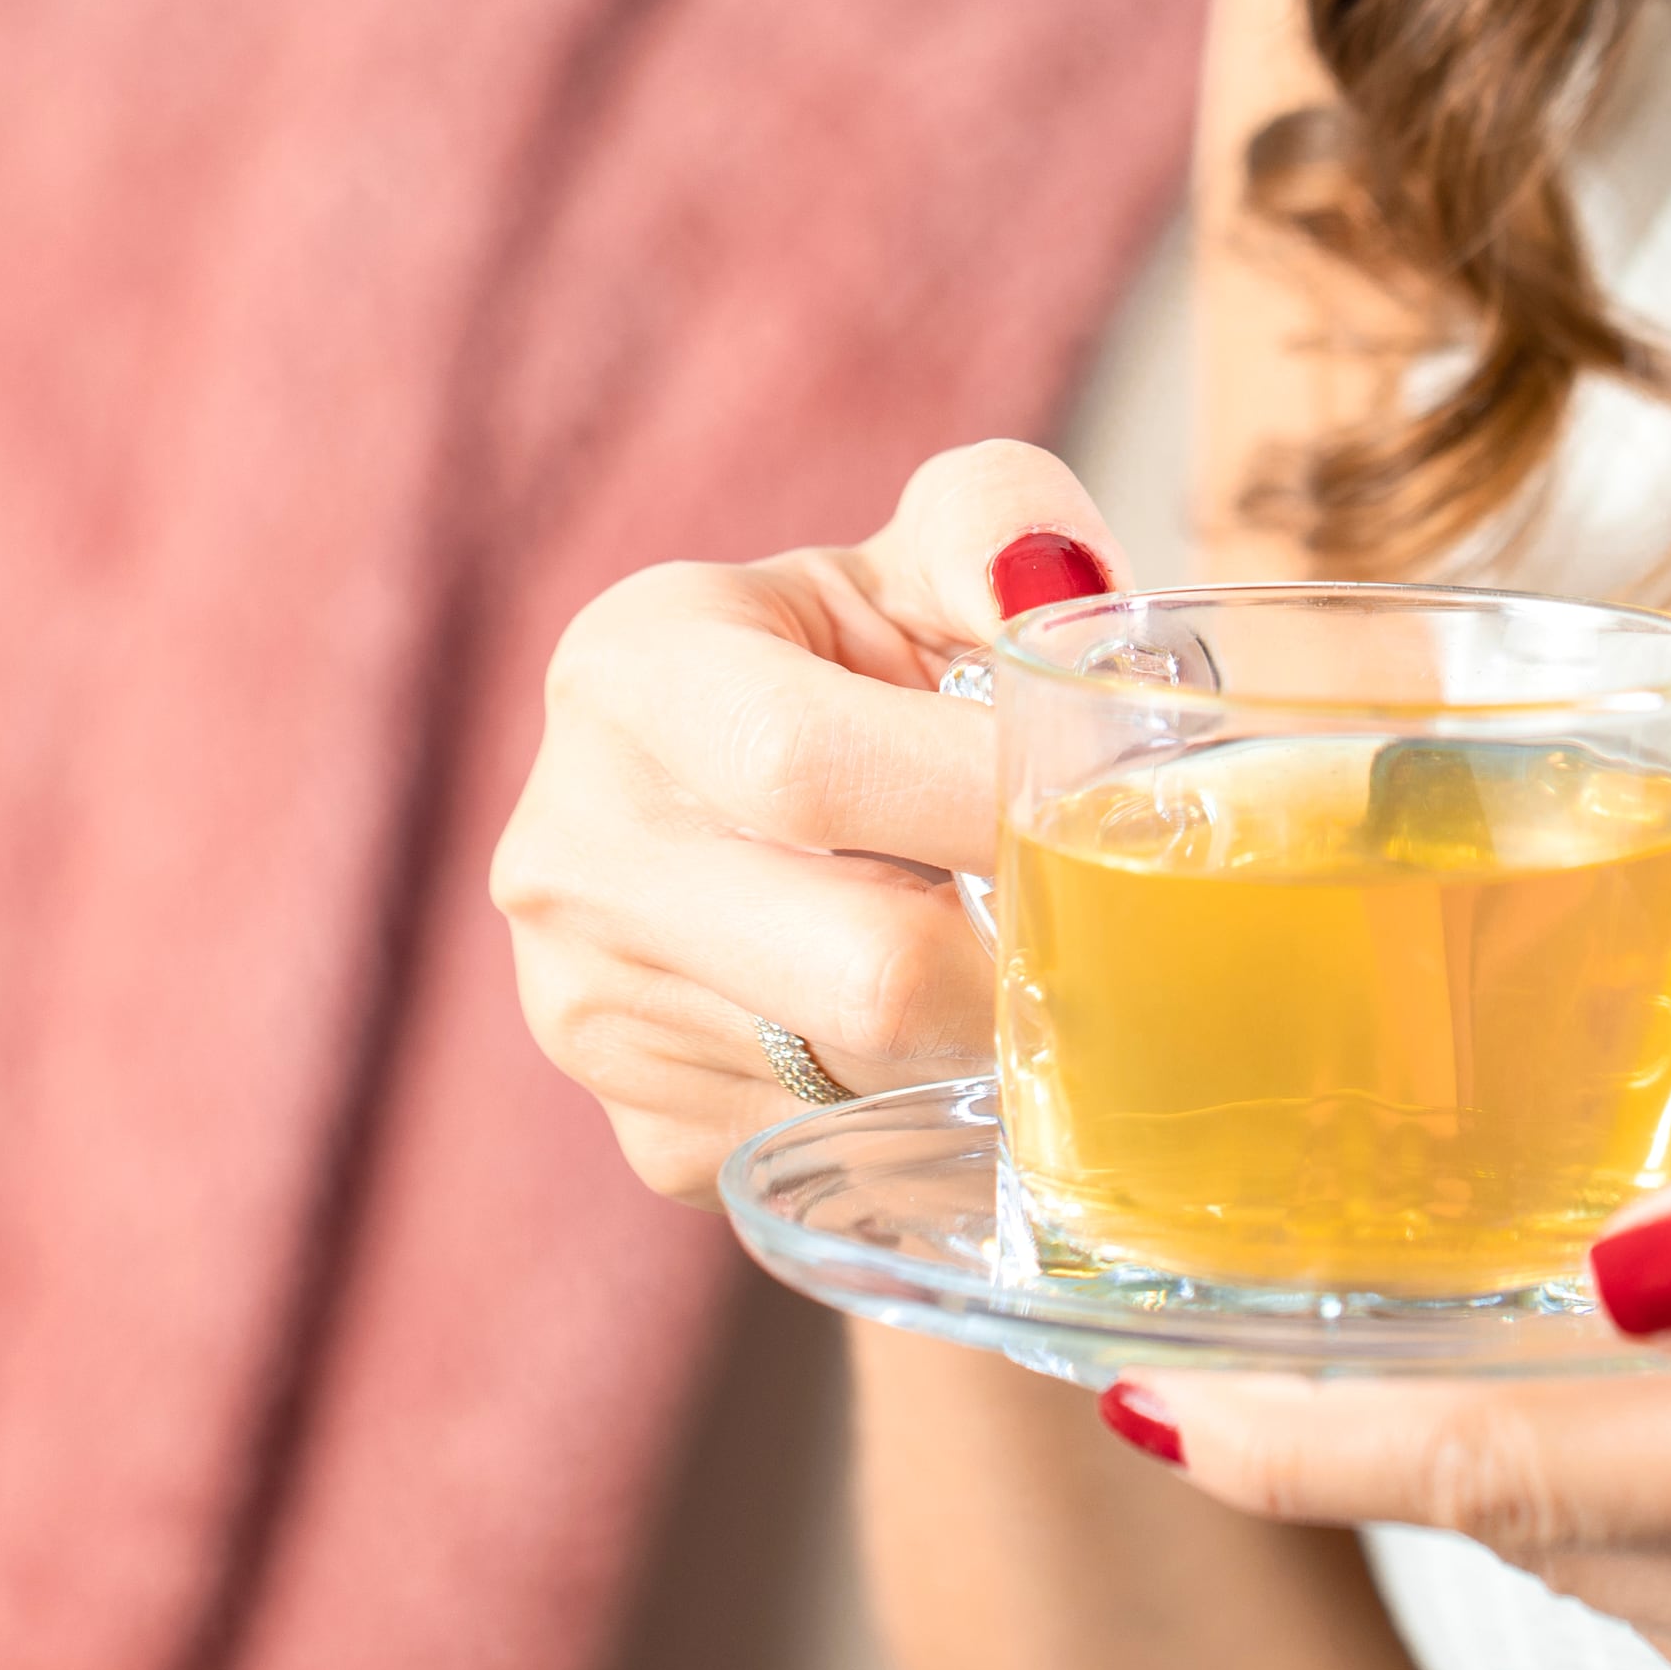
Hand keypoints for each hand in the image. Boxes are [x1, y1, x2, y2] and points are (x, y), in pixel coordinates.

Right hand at [495, 441, 1117, 1202]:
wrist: (750, 803)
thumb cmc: (866, 669)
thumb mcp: (923, 556)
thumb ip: (1006, 524)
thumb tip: (1059, 592)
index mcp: (632, 671)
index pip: (806, 765)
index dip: (982, 796)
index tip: (1098, 801)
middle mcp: (572, 849)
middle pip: (865, 967)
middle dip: (1018, 948)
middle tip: (1091, 908)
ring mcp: (588, 1008)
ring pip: (879, 1072)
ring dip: (977, 1024)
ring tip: (986, 937)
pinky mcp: (646, 1130)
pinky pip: (847, 1145)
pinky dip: (920, 1091)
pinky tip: (916, 1011)